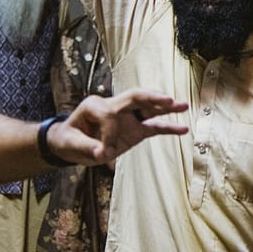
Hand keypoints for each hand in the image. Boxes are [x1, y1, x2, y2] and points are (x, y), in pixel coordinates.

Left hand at [50, 88, 188, 164]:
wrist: (69, 142)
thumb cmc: (69, 139)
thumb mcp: (71, 144)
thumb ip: (87, 147)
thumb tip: (102, 154)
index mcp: (95, 105)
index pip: (110, 115)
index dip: (109, 135)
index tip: (104, 153)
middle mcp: (113, 106)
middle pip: (136, 97)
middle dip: (152, 97)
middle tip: (168, 99)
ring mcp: (126, 117)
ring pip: (148, 108)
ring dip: (165, 107)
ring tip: (183, 105)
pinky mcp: (134, 129)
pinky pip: (153, 127)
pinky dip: (167, 128)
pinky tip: (182, 129)